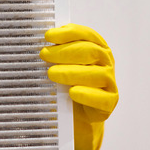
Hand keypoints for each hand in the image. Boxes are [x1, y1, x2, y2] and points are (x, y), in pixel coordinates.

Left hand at [40, 24, 118, 149]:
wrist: (76, 116)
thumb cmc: (67, 85)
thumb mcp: (60, 66)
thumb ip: (55, 53)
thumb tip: (40, 43)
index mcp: (96, 48)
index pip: (86, 35)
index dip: (68, 33)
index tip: (48, 36)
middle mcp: (105, 63)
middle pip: (91, 51)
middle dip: (65, 51)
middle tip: (44, 54)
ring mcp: (109, 83)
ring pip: (97, 74)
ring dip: (72, 72)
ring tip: (51, 73)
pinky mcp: (109, 103)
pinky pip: (102, 98)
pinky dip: (86, 94)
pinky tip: (72, 92)